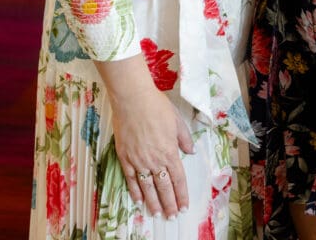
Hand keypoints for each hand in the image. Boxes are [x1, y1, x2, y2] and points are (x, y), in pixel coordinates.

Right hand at [95, 54, 193, 219]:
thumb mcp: (177, 120)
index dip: (181, 194)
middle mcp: (155, 160)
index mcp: (170, 151)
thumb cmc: (156, 106)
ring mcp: (139, 160)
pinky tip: (139, 201)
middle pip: (164, 187)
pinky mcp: (125, 157)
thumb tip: (190, 151)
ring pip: (147, 187)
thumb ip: (184, 138)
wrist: (132, 99)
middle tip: (172, 216)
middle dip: (169, 203)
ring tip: (157, 214)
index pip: (178, 178)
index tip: (184, 206)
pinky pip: (131, 179)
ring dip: (153, 203)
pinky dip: (135, 191)